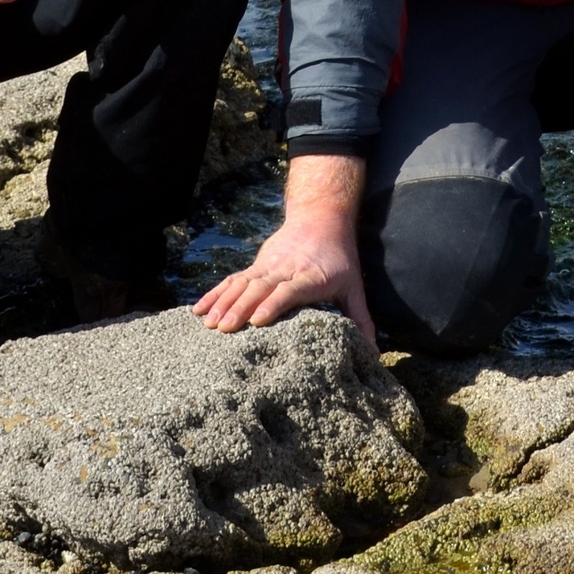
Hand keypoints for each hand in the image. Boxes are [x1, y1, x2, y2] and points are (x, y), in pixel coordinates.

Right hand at [195, 154, 375, 345]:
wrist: (321, 218)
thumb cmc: (340, 259)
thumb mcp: (354, 287)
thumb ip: (361, 320)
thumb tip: (375, 355)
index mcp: (311, 277)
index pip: (290, 290)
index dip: (274, 304)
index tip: (258, 321)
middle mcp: (286, 270)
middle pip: (261, 287)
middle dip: (241, 308)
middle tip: (224, 330)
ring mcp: (268, 266)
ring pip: (243, 283)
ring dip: (224, 302)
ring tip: (207, 324)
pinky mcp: (256, 266)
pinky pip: (233, 280)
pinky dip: (215, 293)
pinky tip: (198, 309)